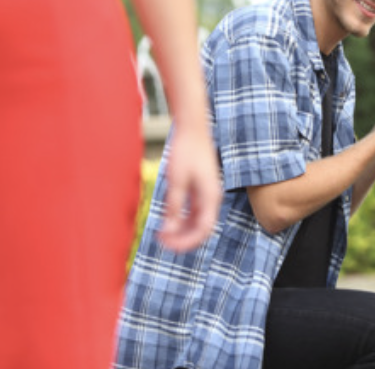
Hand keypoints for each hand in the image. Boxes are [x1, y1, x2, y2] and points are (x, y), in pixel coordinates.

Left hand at [157, 125, 221, 251]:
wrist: (192, 128)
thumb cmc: (185, 151)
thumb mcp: (176, 181)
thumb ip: (173, 206)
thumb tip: (169, 230)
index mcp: (211, 197)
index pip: (203, 230)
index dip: (186, 242)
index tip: (167, 245)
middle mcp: (212, 198)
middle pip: (201, 229)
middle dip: (182, 239)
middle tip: (161, 242)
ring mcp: (207, 194)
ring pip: (197, 221)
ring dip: (181, 231)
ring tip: (162, 234)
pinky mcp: (200, 188)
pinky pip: (193, 212)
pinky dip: (181, 219)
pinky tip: (167, 221)